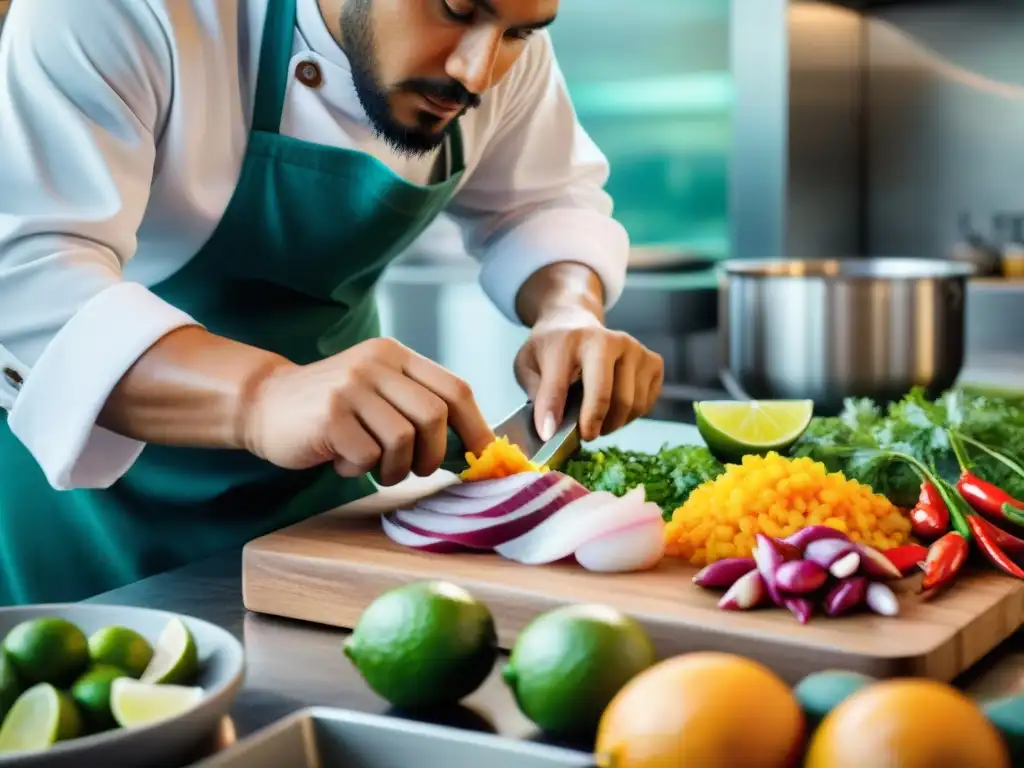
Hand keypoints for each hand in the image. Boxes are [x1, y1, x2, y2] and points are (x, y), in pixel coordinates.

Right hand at [242, 337, 494, 485]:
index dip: (477, 427)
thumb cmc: (333, 409)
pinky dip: (359, 469)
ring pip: (403, 440)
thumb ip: (417, 407)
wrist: (263, 403)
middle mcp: (375, 364)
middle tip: (416, 469)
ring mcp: (351, 387)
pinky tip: (341, 459)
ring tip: (373, 466)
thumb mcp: (377, 392)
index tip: (485, 457)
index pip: (455, 388)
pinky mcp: (329, 416)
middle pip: (434, 416)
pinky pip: (367, 457)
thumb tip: (473, 449)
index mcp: (395, 356)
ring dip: (394, 468)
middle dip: (433, 455)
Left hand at [513, 307, 663, 441]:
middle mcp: (607, 340)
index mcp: (568, 341)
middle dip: (593, 424)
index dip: (552, 414)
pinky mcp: (653, 361)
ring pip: (630, 405)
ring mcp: (634, 349)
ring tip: (597, 421)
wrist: (576, 320)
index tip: (548, 436)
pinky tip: (614, 409)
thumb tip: (550, 429)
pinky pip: (646, 404)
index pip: (558, 384)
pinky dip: (630, 416)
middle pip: (606, 396)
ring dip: (612, 424)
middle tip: (584, 435)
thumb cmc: (551, 349)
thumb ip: (537, 394)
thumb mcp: (528, 364)